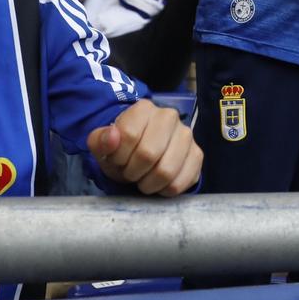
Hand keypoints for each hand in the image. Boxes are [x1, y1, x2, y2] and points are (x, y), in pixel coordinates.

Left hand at [87, 100, 201, 195]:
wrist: (142, 156)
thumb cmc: (122, 150)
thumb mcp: (102, 145)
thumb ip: (101, 140)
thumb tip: (113, 136)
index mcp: (144, 108)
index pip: (129, 135)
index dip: (118, 157)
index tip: (117, 161)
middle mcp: (169, 116)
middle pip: (148, 154)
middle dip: (133, 172)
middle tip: (130, 173)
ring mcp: (187, 135)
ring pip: (166, 171)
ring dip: (148, 184)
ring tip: (143, 179)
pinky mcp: (197, 155)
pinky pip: (180, 182)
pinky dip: (164, 190)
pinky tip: (159, 184)